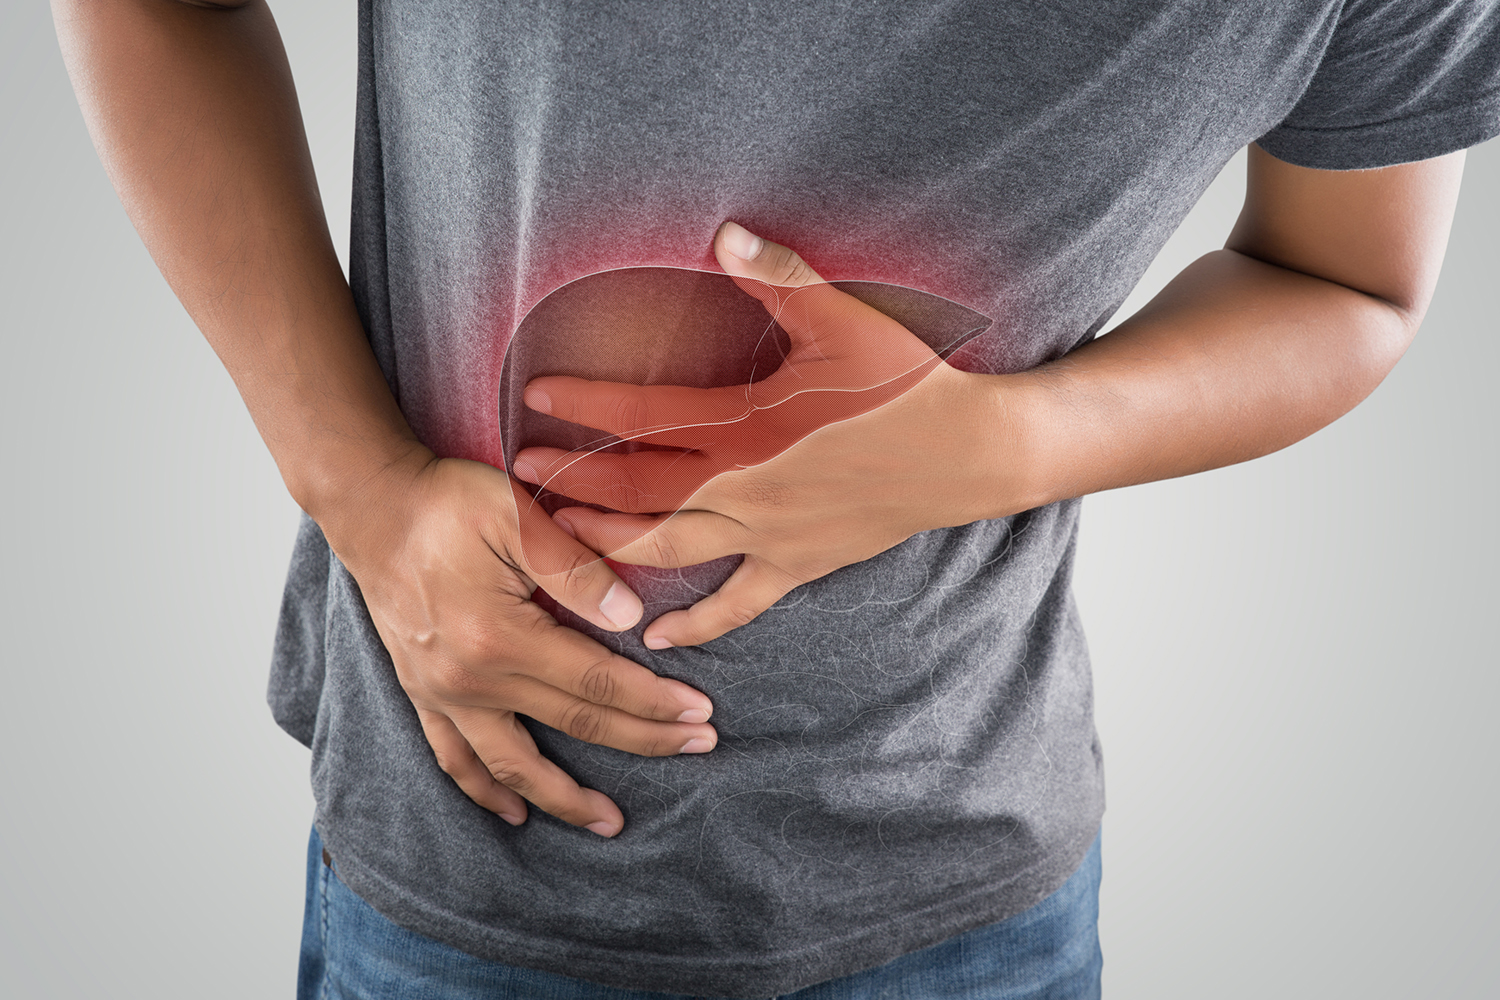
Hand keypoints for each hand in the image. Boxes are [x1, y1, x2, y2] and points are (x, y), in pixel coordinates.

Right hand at [321, 446, 717, 835]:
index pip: (597, 682)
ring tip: (610, 822)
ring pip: (512, 766)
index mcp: (500, 637)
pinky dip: (485, 791)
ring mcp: (442, 694)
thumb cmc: (447, 503)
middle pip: (573, 723)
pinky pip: (454, 759)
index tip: (699, 712)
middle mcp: (470, 680)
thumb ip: (576, 569)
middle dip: (644, 740)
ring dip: (564, 799)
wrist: (371, 505)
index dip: (654, 700)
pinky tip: (514, 812)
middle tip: (698, 747)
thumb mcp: (516, 516)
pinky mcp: (421, 693)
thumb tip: (631, 621)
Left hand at [513, 222, 1013, 648]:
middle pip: (639, 492)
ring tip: (560, 537)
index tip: (534, 398)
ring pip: (670, 548)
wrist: (971, 454)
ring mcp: (768, 535)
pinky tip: (655, 634)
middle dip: (574, 482)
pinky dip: (696, 622)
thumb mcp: (843, 320)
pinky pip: (737, 604)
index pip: (645, 418)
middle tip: (525, 473)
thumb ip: (777, 277)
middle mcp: (745, 489)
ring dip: (609, 543)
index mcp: (747, 427)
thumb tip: (722, 232)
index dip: (585, 407)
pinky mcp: (797, 564)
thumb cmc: (906, 385)